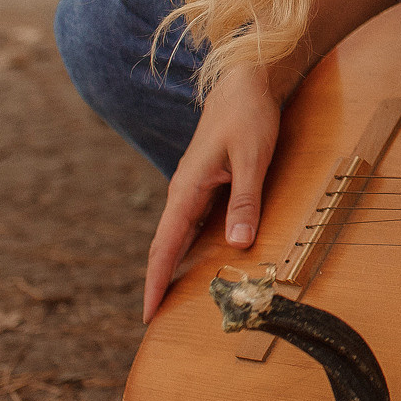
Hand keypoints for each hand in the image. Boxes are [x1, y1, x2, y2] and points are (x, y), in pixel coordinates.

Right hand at [143, 63, 279, 322]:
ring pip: (178, 235)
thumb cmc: (249, 116)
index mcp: (188, 189)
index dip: (156, 281)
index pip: (165, 245)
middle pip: (165, 245)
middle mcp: (184, 191)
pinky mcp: (207, 182)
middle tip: (154, 318)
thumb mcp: (253, 160)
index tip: (148, 314)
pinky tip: (197, 260)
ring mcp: (194, 187)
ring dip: (173, 265)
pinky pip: (192, 222)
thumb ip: (245, 202)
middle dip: (159, 281)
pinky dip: (189, 246)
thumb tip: (238, 246)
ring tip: (171, 299)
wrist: (246, 81)